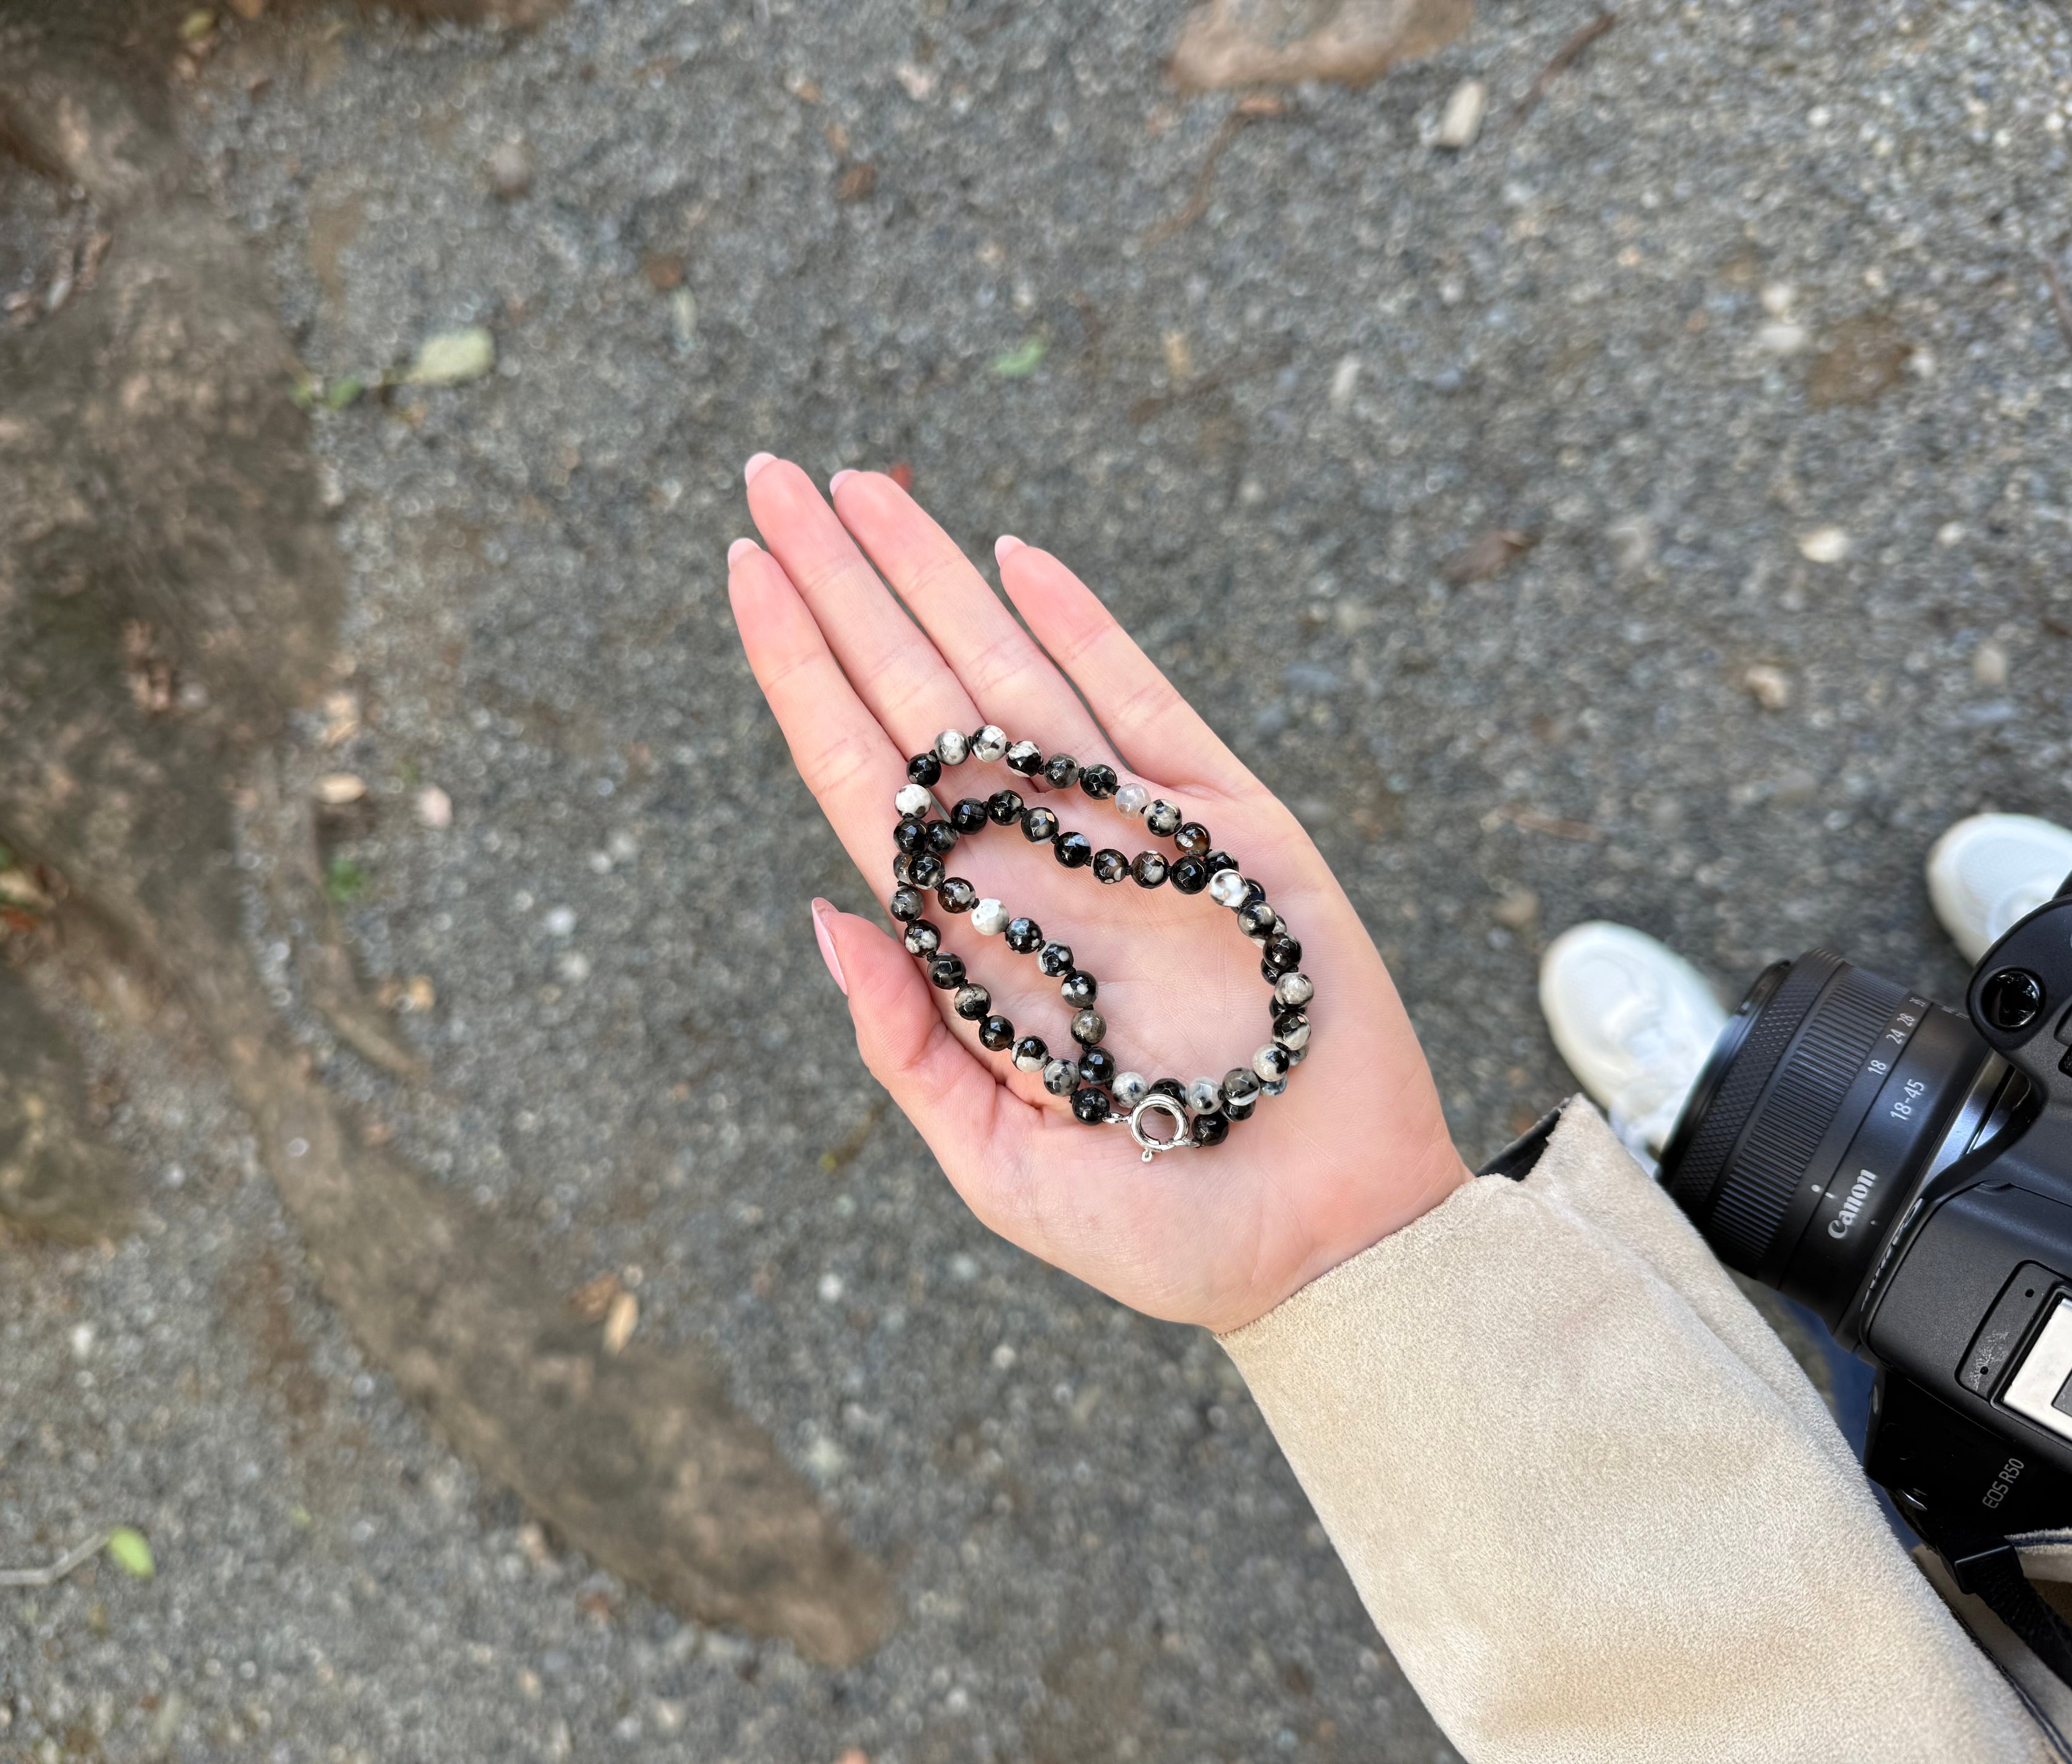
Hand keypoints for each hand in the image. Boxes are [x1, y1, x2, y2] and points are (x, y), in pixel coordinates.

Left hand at [728, 457, 1468, 1333]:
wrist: (1329, 1243)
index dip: (799, 674)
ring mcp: (1133, 837)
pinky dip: (1087, 628)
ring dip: (937, 579)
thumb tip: (823, 914)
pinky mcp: (1234, 827)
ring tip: (861, 485)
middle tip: (770, 477)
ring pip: (1016, 675)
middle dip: (844, 587)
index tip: (742, 572)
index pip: (863, 779)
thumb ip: (910, 1047)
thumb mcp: (1002, 1169)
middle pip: (919, 698)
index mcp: (974, 941)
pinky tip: (1015, 558)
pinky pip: (1146, 705)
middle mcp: (1040, 868)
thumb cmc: (1164, 1232)